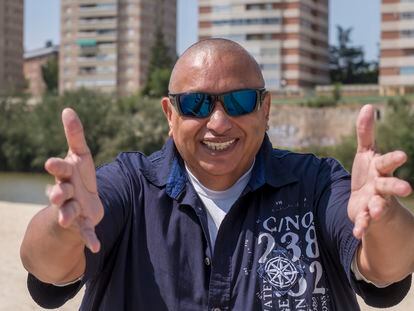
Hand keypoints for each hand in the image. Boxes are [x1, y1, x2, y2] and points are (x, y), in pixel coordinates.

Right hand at [45, 108, 103, 252]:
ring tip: (68, 218)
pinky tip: (95, 247)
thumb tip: (67, 109)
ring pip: (68, 213)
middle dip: (57, 193)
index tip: (50, 163)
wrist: (78, 205)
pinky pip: (86, 233)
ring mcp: (73, 210)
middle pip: (60, 193)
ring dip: (68, 215)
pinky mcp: (83, 225)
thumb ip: (75, 135)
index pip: (60, 169)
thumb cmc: (78, 177)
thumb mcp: (80, 156)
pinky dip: (90, 239)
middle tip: (56, 194)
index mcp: (66, 176)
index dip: (57, 166)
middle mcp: (66, 193)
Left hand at [348, 104, 411, 238]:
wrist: (367, 201)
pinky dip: (361, 226)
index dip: (393, 159)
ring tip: (374, 210)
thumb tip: (368, 106)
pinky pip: (364, 222)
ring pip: (378, 205)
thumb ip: (365, 132)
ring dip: (377, 207)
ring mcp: (374, 202)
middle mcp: (380, 186)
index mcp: (380, 169)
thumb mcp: (365, 153)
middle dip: (396, 187)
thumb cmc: (369, 173)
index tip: (402, 155)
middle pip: (388, 186)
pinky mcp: (365, 216)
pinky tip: (356, 232)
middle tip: (407, 190)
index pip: (387, 162)